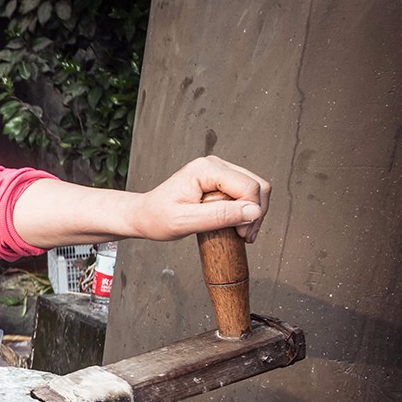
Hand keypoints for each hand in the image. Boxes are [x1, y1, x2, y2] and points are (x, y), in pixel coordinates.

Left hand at [130, 156, 270, 242]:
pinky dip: (246, 210)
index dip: (252, 213)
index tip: (242, 234)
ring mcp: (219, 171)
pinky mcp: (220, 180)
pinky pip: (246, 192)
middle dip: (256, 213)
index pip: (248, 187)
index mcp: (205, 170)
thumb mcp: (185, 222)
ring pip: (255, 188)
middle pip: (257, 185)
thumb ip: (219, 216)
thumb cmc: (156, 217)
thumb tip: (253, 212)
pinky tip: (236, 225)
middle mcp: (214, 165)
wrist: (144, 215)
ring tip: (241, 233)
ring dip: (253, 213)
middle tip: (244, 236)